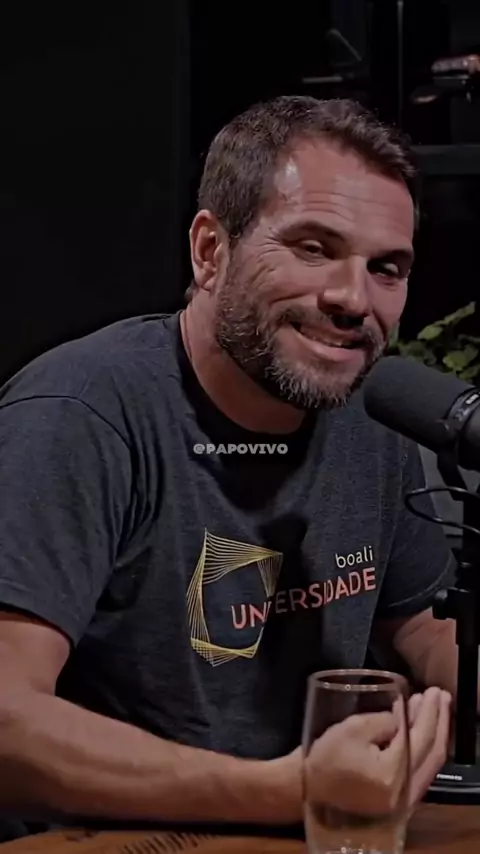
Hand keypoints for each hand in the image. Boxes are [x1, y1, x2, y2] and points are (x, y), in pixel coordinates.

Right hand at [302, 686, 450, 815]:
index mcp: (393, 775)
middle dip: (439, 722)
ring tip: (430, 708)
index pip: (422, 738)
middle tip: (440, 696)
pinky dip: (423, 749)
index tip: (433, 691)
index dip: (430, 712)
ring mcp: (402, 801)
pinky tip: (418, 731)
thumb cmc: (324, 757)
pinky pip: (420, 772)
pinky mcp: (395, 801)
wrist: (303, 789)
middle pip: (434, 753)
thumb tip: (403, 714)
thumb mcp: (353, 728)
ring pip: (429, 764)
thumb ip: (384, 720)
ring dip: (433, 734)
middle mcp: (404, 792)